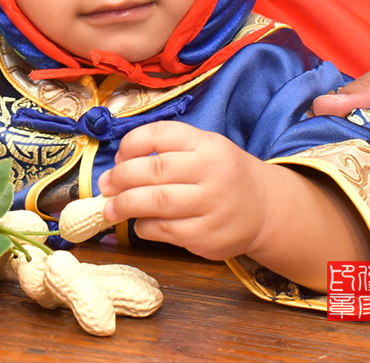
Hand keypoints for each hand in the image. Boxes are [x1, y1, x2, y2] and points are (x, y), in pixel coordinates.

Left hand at [98, 122, 270, 260]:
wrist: (265, 208)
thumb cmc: (224, 175)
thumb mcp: (206, 149)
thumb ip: (169, 150)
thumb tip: (120, 164)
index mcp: (207, 144)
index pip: (161, 134)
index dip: (131, 144)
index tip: (119, 157)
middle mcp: (212, 171)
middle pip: (154, 170)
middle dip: (121, 178)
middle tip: (105, 185)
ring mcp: (212, 205)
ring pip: (157, 202)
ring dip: (125, 205)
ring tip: (110, 208)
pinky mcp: (208, 236)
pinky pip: (165, 231)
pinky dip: (145, 227)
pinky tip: (141, 223)